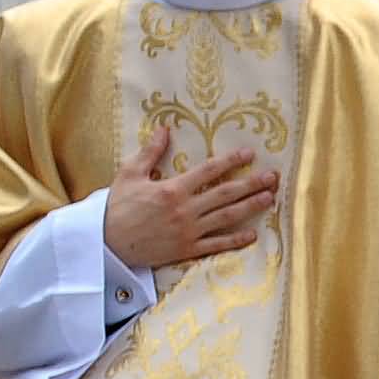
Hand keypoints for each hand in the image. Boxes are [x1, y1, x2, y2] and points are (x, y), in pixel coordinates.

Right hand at [102, 122, 277, 271]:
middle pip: (225, 193)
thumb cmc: (116, 207)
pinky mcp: (186, 250)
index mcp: (172, 189)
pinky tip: (253, 234)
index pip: (208, 171)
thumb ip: (150, 152)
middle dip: (251, 184)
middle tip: (273, 177)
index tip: (250, 154)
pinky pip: (216, 244)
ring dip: (251, 207)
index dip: (231, 161)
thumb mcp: (130, 174)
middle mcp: (185, 209)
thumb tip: (165, 129)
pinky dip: (235, 240)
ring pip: (227, 217)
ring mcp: (188, 231)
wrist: (105, 243)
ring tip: (270, 198)